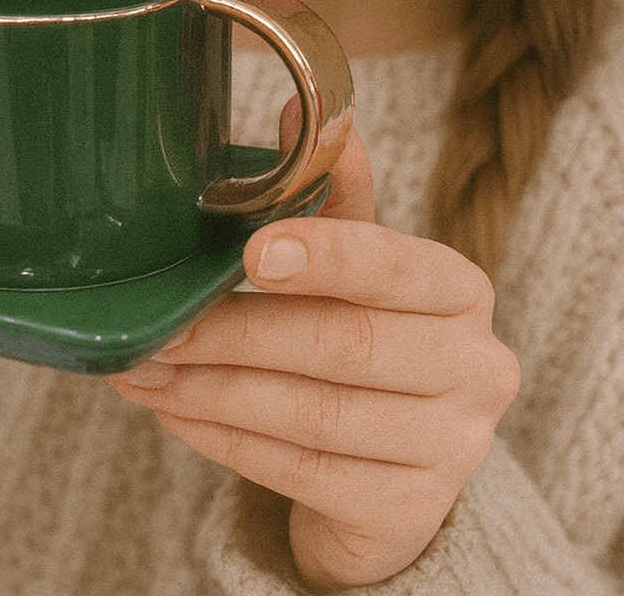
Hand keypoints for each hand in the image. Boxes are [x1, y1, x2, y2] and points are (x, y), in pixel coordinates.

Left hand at [108, 119, 519, 588]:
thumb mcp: (355, 269)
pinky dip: (226, 440)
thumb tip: (291, 108)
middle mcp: (477, 369)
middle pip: (345, 346)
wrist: (390, 478)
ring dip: (215, 390)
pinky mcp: (409, 515)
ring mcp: (451, 450)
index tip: (251, 250)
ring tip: (146, 370)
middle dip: (239, 333)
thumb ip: (331, 195)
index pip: (396, 266)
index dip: (326, 256)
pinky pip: (300, 474)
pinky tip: (176, 415)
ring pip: (314, 414)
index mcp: (461, 291)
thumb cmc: (364, 344)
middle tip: (162, 326)